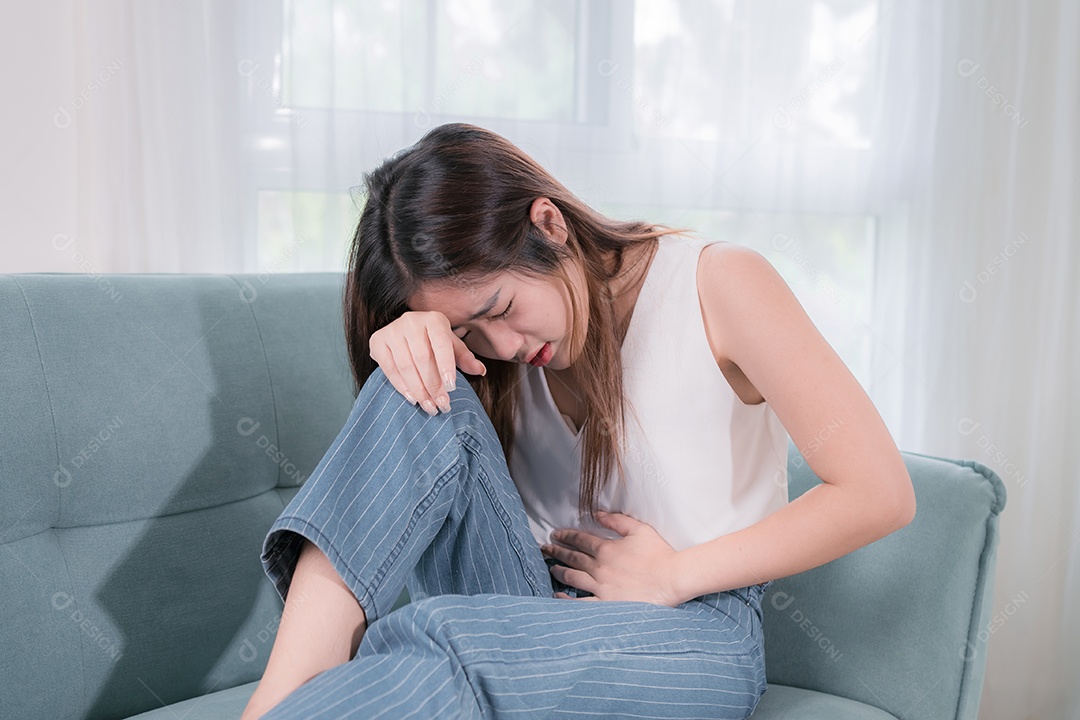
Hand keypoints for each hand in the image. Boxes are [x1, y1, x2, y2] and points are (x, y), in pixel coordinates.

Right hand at [368, 311, 486, 415]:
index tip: (452, 388)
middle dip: (433, 385)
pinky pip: (389, 368)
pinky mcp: (377, 342)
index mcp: (433, 319)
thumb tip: (480, 370)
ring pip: (406, 365)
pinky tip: (412, 398)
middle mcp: (411, 320)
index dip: (446, 366)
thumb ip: (464, 358)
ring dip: (418, 390)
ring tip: (429, 407)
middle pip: (423, 358)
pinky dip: (401, 386)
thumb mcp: (451, 346)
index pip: (441, 344)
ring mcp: (392, 330)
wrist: (404, 333)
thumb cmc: (433, 342)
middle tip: (442, 405)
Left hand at [541, 511, 685, 605]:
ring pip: (572, 577)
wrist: (672, 580)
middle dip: (556, 551)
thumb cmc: (659, 554)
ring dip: (558, 570)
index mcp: (606, 549)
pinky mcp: (605, 603)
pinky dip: (566, 599)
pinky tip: (558, 595)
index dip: (565, 536)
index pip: (579, 540)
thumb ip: (616, 520)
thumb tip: (597, 513)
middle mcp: (599, 567)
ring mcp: (600, 586)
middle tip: (545, 548)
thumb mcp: (639, 529)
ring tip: (551, 567)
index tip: (555, 534)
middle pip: (572, 557)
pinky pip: (580, 602)